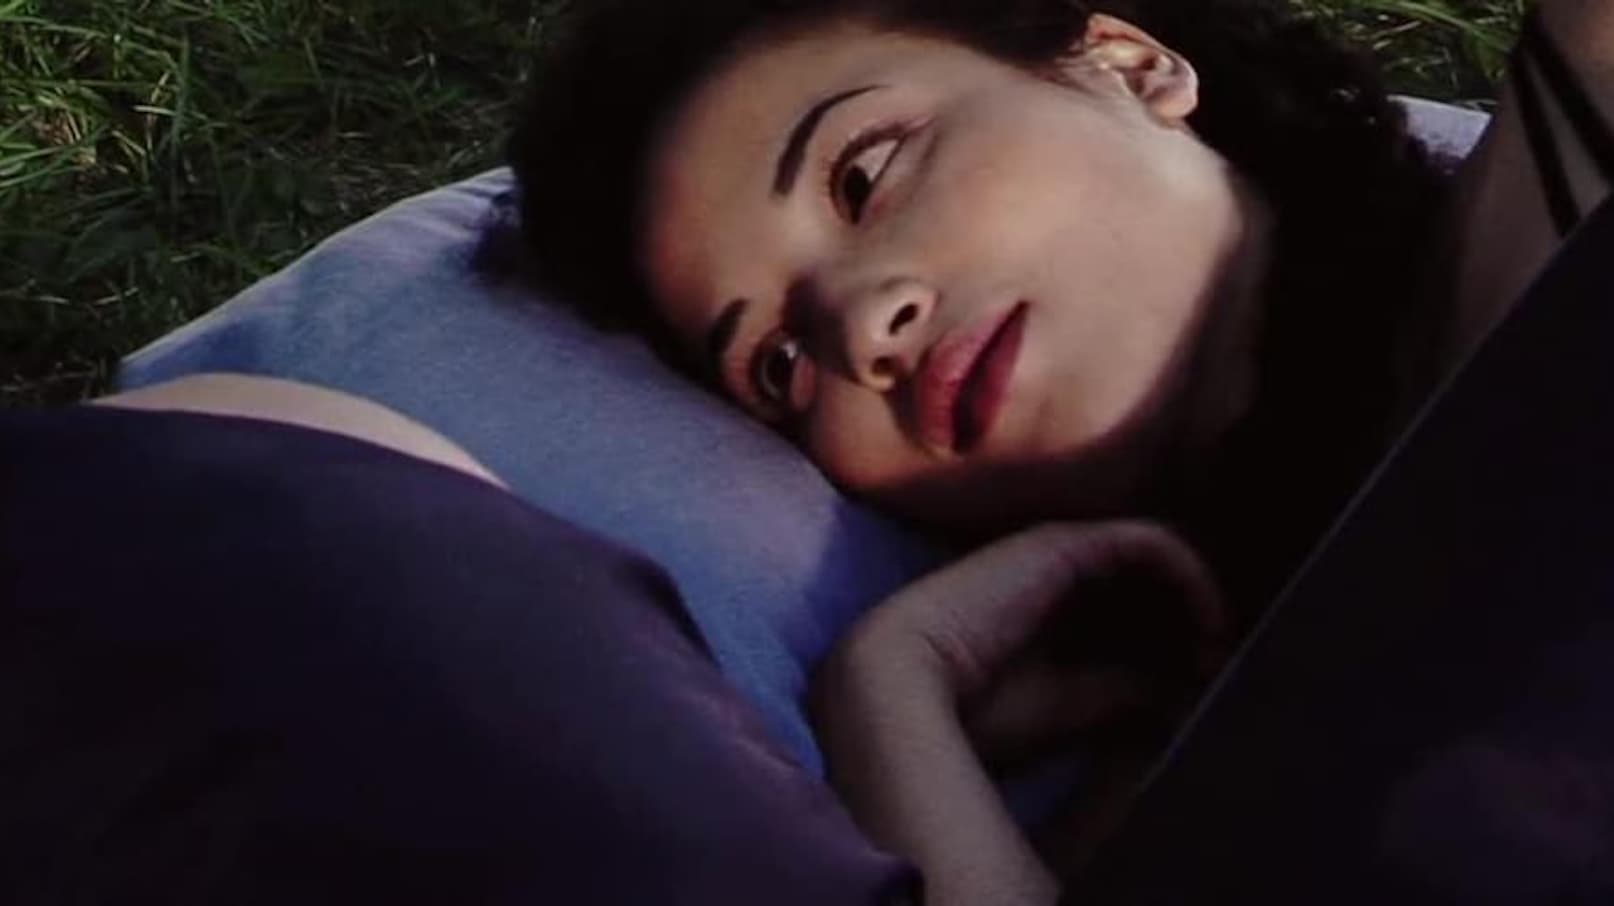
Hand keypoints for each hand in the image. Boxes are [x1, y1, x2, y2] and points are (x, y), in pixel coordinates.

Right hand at [812, 521, 1226, 903]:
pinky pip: (1149, 541)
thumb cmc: (977, 710)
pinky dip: (1190, 575)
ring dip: (1200, 595)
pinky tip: (1209, 618)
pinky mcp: (1067, 542)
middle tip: (1223, 656)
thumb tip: (1189, 688)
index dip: (1182, 636)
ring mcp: (1060, 550)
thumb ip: (1131, 690)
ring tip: (1219, 640)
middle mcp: (1059, 573)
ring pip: (1155, 555)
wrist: (903, 687)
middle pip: (1152, 579)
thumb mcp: (1077, 707)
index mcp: (1055, 613)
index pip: (1138, 609)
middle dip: (1196, 613)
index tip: (1209, 678)